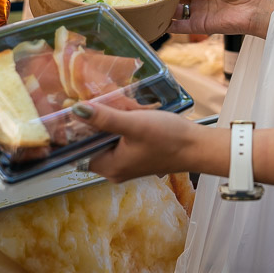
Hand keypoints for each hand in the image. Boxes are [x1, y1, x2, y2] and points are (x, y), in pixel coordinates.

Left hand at [73, 101, 210, 182]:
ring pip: (106, 139)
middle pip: (92, 143)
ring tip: (119, 106)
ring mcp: (126, 163)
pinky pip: (120, 139)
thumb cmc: (168, 139)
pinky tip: (130, 113)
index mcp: (109, 167)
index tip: (76, 108)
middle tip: (102, 102)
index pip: (78, 149)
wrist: (198, 147)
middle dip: (96, 122)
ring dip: (110, 121)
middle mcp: (114, 169)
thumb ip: (105, 118)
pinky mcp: (136, 156)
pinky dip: (121, 125)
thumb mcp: (134, 124)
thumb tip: (76, 110)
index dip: (75, 129)